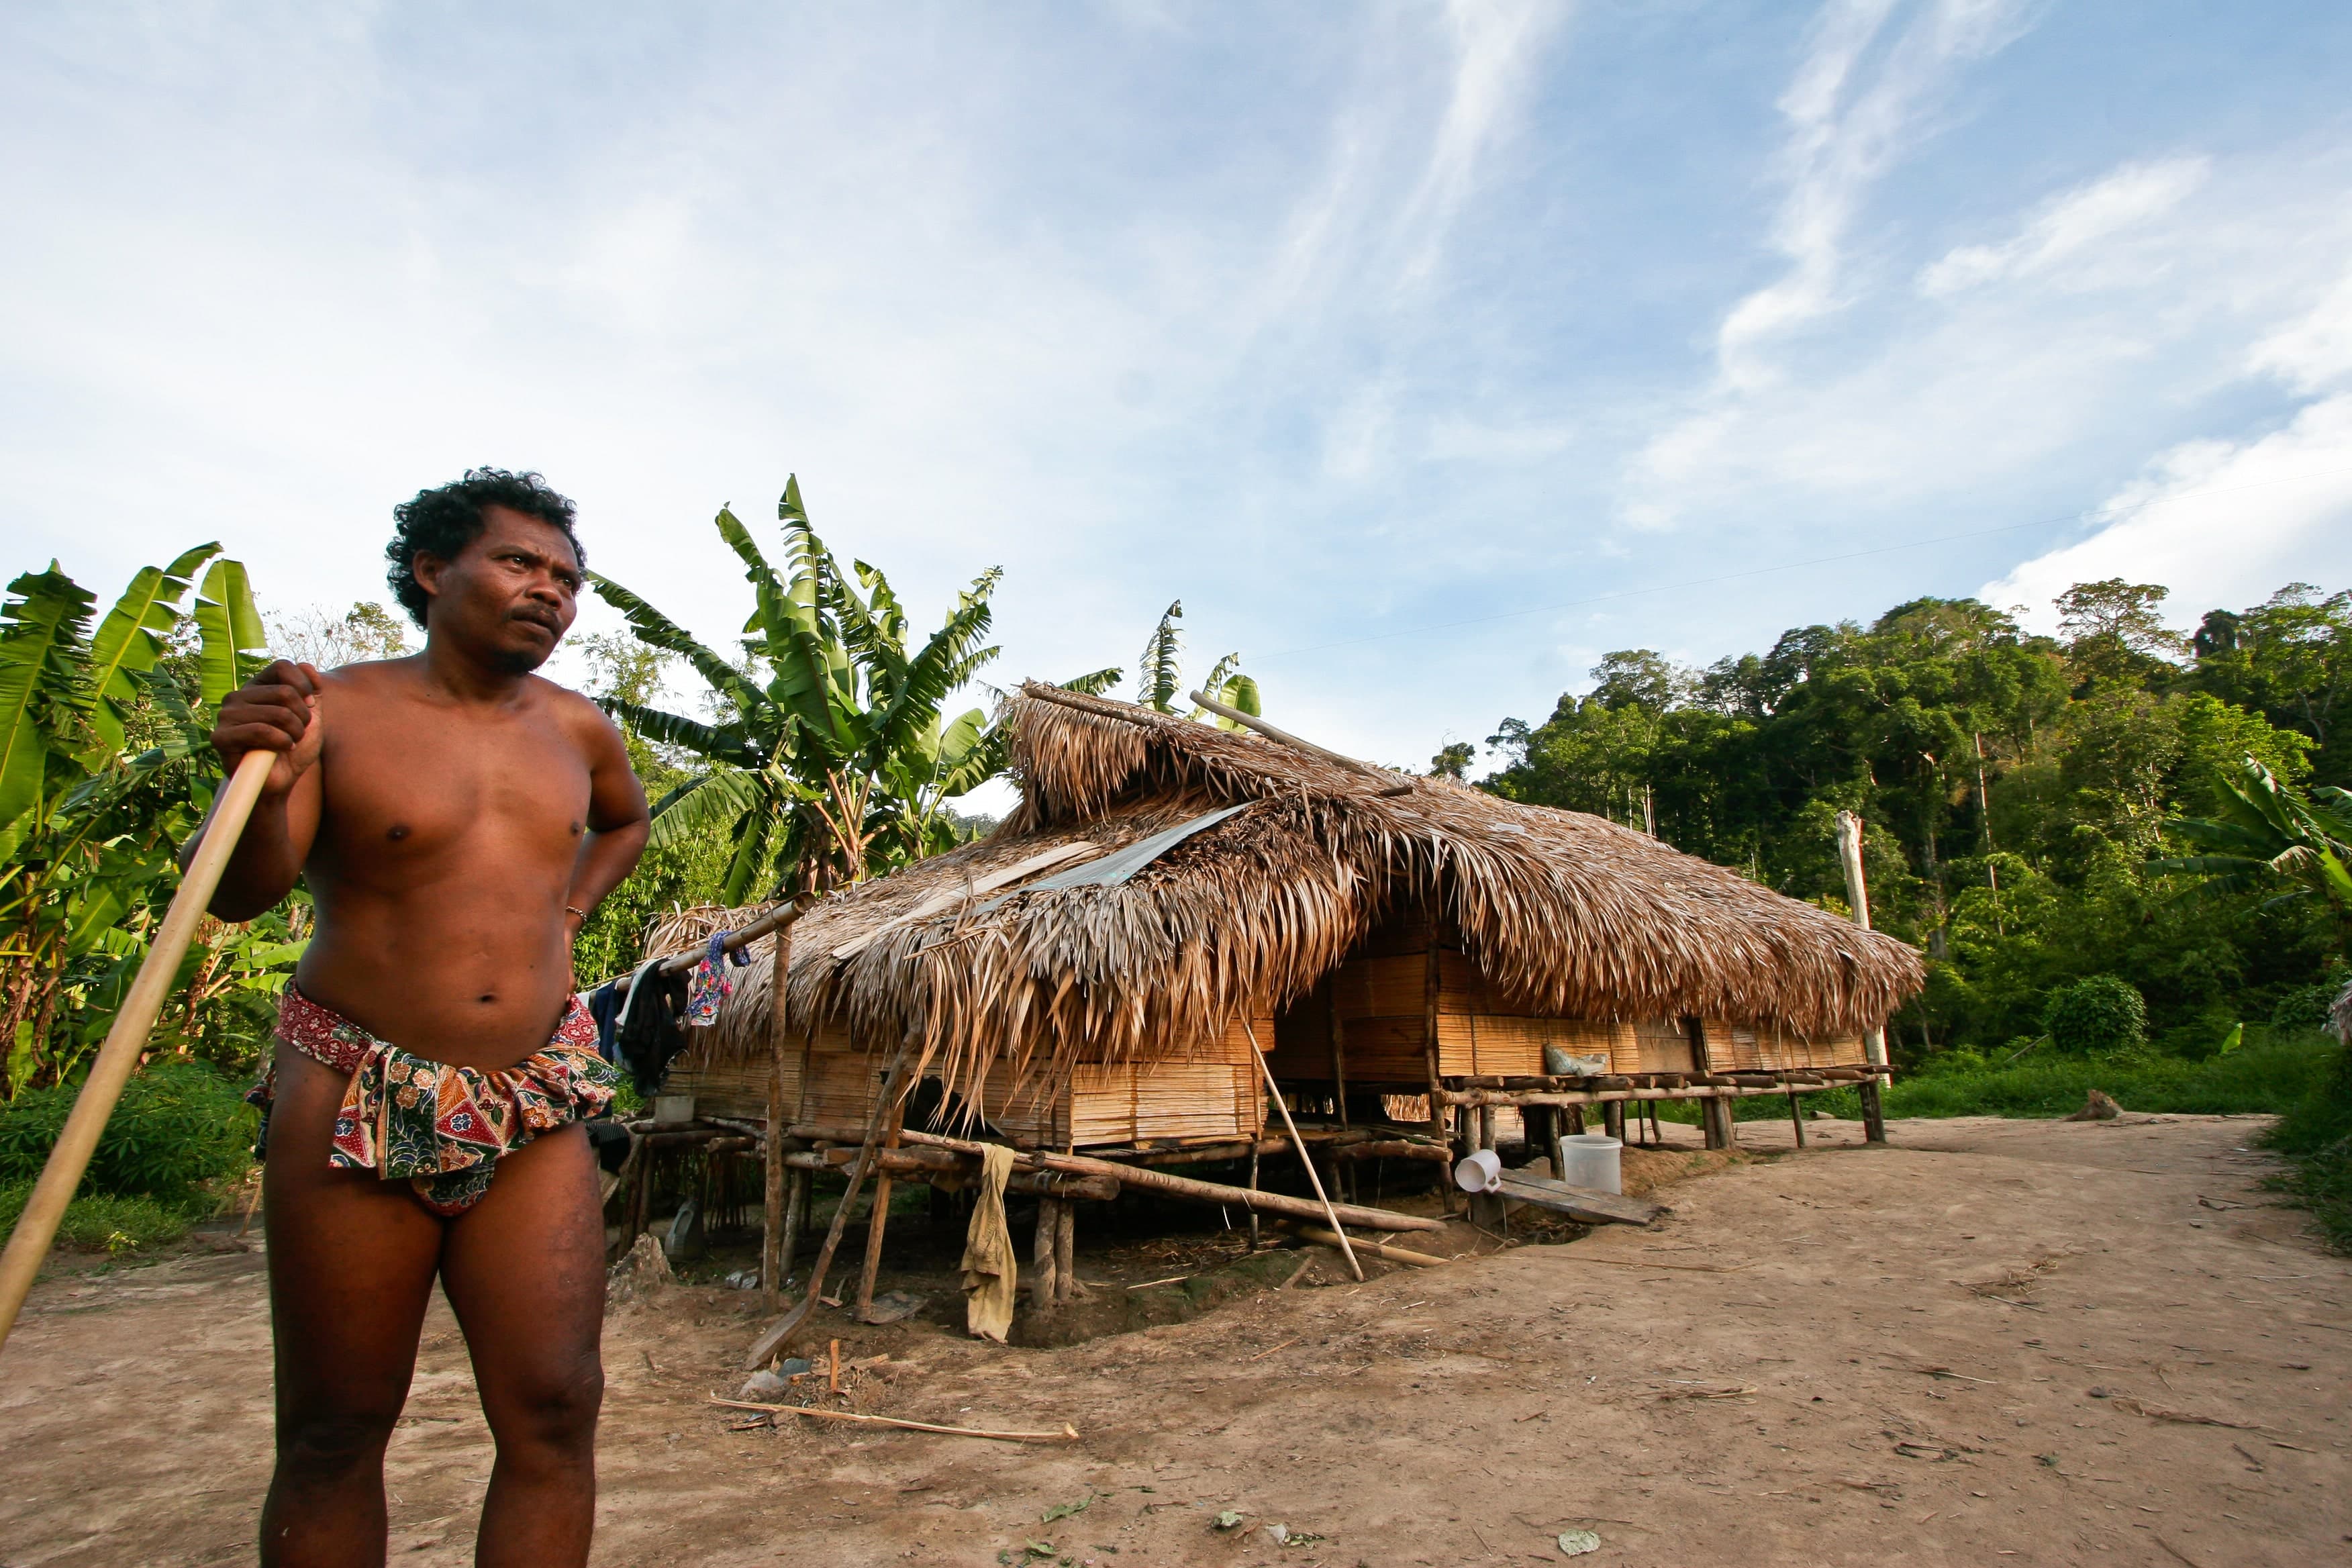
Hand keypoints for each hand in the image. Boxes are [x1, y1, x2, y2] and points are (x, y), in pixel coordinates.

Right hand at [211, 660, 323, 799]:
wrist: (281, 781)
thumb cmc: (293, 747)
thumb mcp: (311, 717)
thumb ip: (312, 690)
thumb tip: (306, 665)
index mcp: (257, 686)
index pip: (282, 666)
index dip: (304, 686)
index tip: (310, 706)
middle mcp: (238, 696)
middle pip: (285, 692)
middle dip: (303, 717)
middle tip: (297, 733)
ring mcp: (226, 715)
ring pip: (278, 712)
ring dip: (294, 733)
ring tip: (289, 743)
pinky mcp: (220, 737)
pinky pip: (261, 730)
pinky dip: (281, 742)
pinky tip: (281, 750)